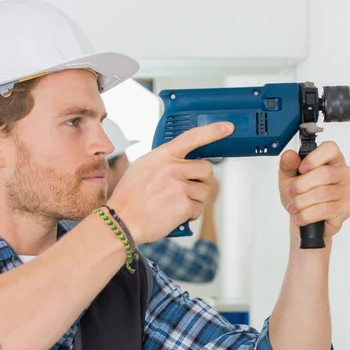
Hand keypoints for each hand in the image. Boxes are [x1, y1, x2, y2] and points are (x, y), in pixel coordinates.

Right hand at [107, 122, 233, 243]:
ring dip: (194, 200)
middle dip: (200, 180)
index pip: (191, 137)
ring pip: (204, 191)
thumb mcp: (141, 168)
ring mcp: (179, 187)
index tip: (227, 128)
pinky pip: (198, 208)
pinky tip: (173, 214)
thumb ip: (163, 162)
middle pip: (206, 169)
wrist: (122, 221)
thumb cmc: (129, 198)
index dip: (212, 131)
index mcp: (161, 156)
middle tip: (186, 188)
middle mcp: (171, 168)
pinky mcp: (184, 205)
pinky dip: (189, 214)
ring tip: (174, 204)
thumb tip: (181, 163)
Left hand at [278, 141, 349, 238]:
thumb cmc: (299, 194)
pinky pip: (324, 210)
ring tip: (294, 206)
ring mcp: (347, 191)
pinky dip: (307, 214)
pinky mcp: (345, 209)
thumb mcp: (288, 177)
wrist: (303, 218)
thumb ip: (287, 165)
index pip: (330, 149)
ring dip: (301, 202)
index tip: (301, 169)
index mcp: (332, 160)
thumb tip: (289, 155)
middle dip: (301, 185)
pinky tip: (301, 216)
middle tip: (291, 192)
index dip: (313, 158)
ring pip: (322, 193)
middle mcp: (344, 173)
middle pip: (324, 174)